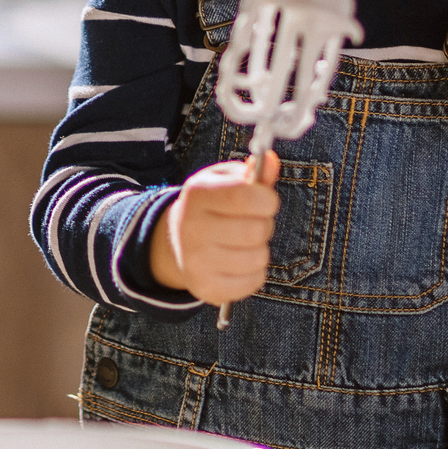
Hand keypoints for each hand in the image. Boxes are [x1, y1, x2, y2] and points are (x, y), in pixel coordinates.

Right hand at [149, 152, 280, 305]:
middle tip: (252, 222)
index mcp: (197, 194)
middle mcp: (192, 228)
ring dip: (260, 249)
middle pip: (257, 230)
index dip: (267, 199)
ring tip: (243, 242)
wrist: (178, 241)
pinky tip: (239, 262)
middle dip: (264, 224)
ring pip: (259, 258)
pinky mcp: (206, 288)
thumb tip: (269, 160)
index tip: (265, 200)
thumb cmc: (211, 206)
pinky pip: (254, 281)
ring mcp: (196, 262)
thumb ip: (253, 172)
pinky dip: (255, 272)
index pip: (245, 196)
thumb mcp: (226, 180)